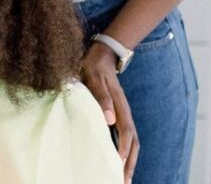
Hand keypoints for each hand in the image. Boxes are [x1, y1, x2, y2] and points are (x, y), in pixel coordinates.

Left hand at [81, 43, 138, 183]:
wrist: (101, 54)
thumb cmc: (93, 66)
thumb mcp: (93, 78)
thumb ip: (100, 97)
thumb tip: (109, 119)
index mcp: (119, 106)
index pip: (126, 134)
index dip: (122, 151)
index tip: (118, 166)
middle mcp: (124, 113)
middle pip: (133, 143)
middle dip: (129, 163)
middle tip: (123, 181)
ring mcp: (122, 114)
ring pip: (132, 142)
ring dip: (129, 160)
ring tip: (123, 177)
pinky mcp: (117, 114)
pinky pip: (125, 137)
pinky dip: (125, 151)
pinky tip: (118, 160)